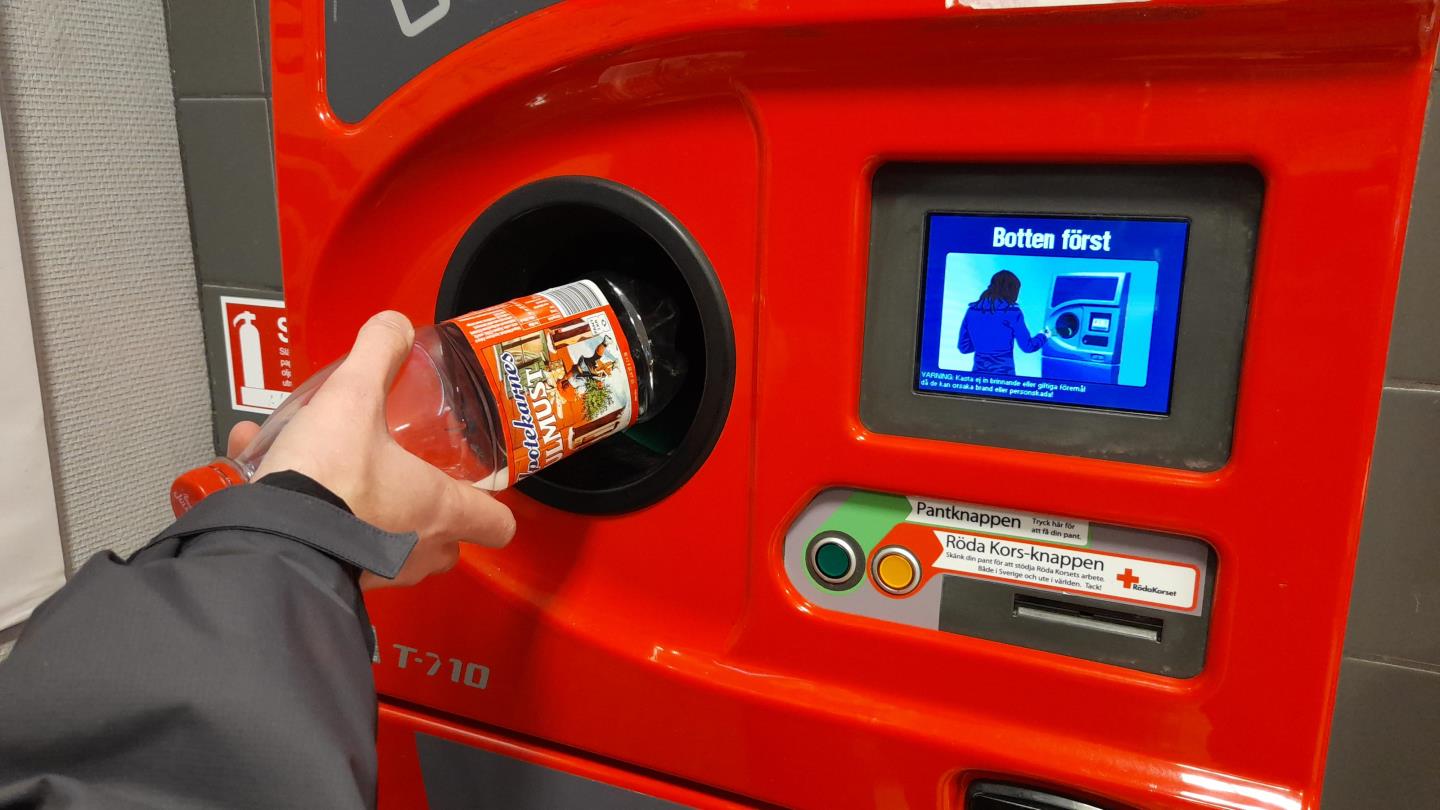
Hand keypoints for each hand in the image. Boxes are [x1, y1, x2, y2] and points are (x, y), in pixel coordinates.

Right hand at [228, 311, 514, 589]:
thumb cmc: (327, 483)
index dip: (495, 507)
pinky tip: (269, 474)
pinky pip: (331, 542)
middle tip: (412, 477)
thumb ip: (378, 356)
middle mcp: (415, 548)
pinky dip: (311, 514)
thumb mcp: (355, 399)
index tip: (482, 488)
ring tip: (338, 470)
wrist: (272, 541)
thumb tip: (393, 327)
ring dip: (371, 512)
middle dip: (432, 512)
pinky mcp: (334, 577)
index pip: (497, 524)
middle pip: (447, 541)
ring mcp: (378, 571)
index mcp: (439, 509)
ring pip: (391, 547)